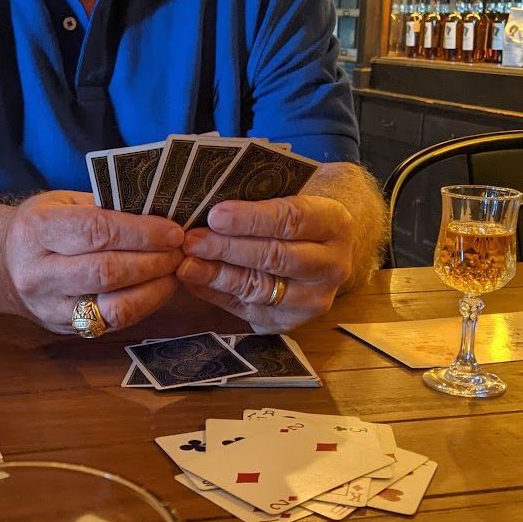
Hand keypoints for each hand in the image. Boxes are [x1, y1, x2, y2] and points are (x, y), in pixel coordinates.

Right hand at [3, 191, 184, 334]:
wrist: (0, 266)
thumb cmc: (40, 226)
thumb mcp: (61, 203)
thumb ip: (104, 206)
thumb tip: (159, 212)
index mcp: (36, 230)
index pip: (96, 232)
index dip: (141, 233)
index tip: (173, 230)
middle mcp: (38, 273)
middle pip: (108, 272)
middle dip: (154, 261)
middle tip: (181, 250)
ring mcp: (50, 307)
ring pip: (114, 307)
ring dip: (155, 289)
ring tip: (175, 270)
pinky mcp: (65, 328)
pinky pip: (113, 322)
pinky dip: (144, 305)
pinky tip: (159, 287)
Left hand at [176, 195, 353, 331]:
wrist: (320, 254)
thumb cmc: (295, 219)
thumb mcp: (291, 200)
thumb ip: (259, 201)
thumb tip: (210, 206)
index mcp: (335, 225)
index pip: (292, 220)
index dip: (251, 219)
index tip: (215, 215)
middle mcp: (332, 266)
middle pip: (275, 257)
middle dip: (228, 248)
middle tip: (193, 240)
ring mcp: (312, 299)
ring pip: (259, 288)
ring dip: (218, 275)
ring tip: (186, 264)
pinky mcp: (289, 321)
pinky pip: (246, 309)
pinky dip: (216, 294)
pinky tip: (194, 281)